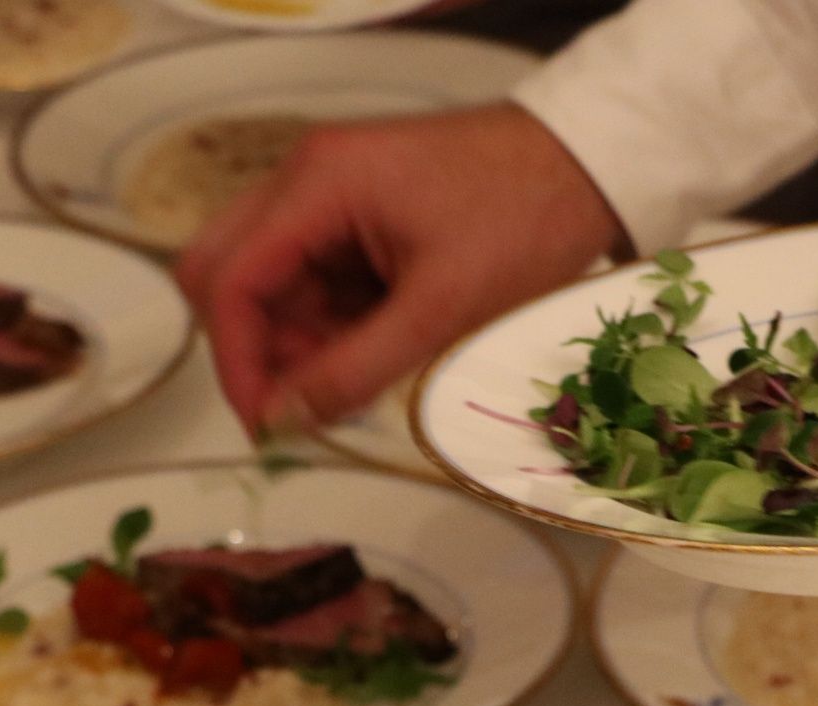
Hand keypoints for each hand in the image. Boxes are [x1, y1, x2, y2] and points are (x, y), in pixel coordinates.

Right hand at [176, 103, 624, 435]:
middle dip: (257, 349)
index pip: (230, 279)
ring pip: (272, 283)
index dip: (237, 361)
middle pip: (230, 274)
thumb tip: (281, 422)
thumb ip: (354, 369)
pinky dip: (331, 327)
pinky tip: (375, 358)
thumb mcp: (440, 310)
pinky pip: (315, 280)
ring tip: (354, 389)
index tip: (266, 427)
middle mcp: (306, 180)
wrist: (587, 165)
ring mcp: (330, 195)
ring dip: (297, 343)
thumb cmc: (523, 224)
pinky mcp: (359, 215)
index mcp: (315, 185)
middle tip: (303, 408)